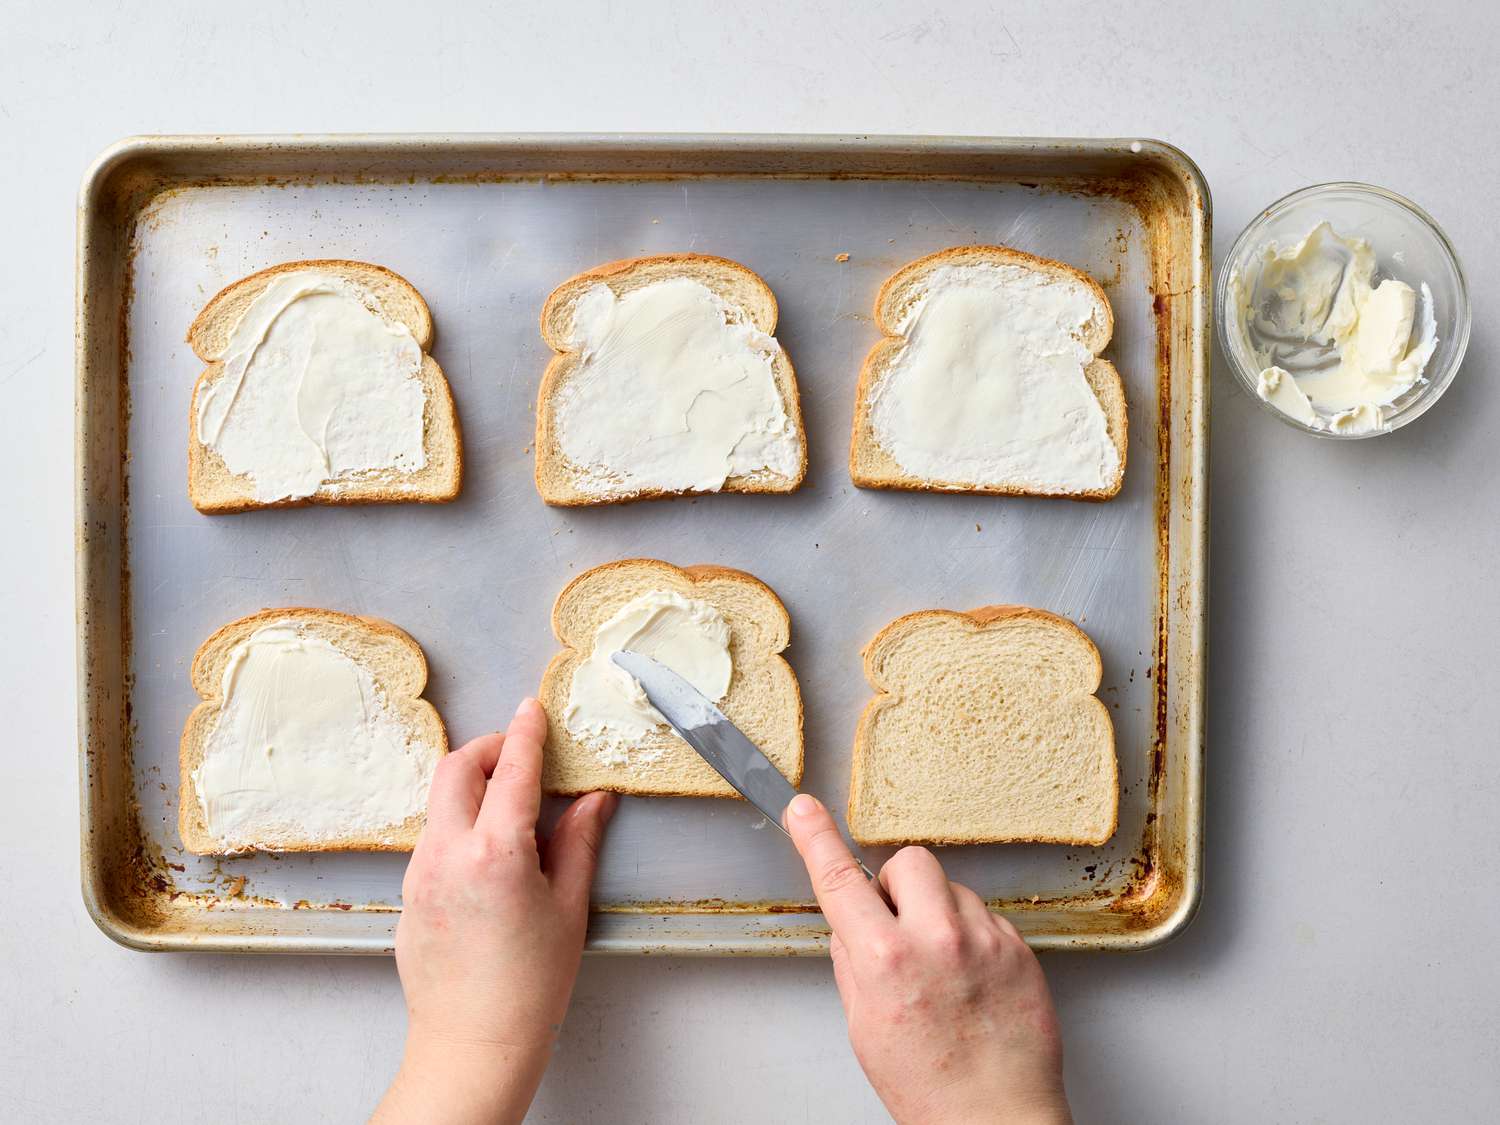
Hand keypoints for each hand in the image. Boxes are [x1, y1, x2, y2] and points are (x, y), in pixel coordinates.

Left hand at [373, 698, 617, 1124]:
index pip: (513, 770)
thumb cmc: (528, 987)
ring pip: (439, 801)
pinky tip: (489, 853)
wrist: (472, 1044)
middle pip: (457, 768)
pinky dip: (459, 823)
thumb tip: (592, 800)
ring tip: (513, 810)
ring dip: (473, 787)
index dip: (527, 732)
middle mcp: (447, 853)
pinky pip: (432, 837)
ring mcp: (418, 872)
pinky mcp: (406, 893)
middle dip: (490, 749)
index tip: (534, 709)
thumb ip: (578, 842)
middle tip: (522, 755)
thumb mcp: (569, 908)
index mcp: (495, 852)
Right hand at [785, 793, 1069, 1124]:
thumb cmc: (930, 1088)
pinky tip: (971, 978)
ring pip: (952, 887)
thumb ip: (854, 962)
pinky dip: (973, 935)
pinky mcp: (1019, 947)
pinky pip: (986, 915)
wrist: (997, 1119)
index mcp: (886, 960)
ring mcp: (985, 939)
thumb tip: (851, 923)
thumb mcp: (865, 1026)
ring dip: (939, 912)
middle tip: (898, 924)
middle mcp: (937, 939)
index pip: (840, 881)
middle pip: (909, 861)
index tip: (805, 810)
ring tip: (943, 967)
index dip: (816, 838)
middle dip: (897, 884)